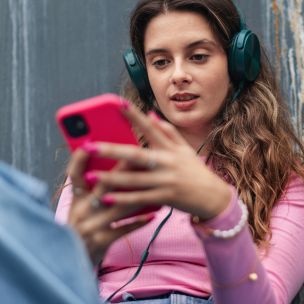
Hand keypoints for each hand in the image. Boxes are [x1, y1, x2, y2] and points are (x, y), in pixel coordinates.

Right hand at [67, 148, 155, 265]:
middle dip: (119, 171)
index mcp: (76, 198)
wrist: (74, 259)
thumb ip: (92, 186)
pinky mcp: (102, 241)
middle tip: (137, 155)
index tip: (90, 142)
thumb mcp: (81, 206)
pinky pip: (124, 228)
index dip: (80, 158)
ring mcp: (91, 226)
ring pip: (116, 206)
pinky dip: (139, 221)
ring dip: (136, 194)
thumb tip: (106, 158)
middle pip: (101, 186)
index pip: (75, 174)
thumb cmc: (84, 226)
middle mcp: (81, 210)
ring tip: (154, 182)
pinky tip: (154, 213)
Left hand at [84, 101, 231, 221]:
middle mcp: (168, 162)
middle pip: (136, 154)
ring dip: (111, 179)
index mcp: (171, 148)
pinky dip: (124, 199)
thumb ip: (167, 132)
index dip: (133, 115)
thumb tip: (150, 114)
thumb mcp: (185, 150)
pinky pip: (141, 198)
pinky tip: (107, 199)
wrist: (215, 197)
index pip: (150, 127)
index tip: (117, 104)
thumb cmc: (196, 172)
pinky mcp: (166, 197)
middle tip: (88, 146)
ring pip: (134, 179)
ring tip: (89, 177)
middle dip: (111, 149)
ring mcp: (167, 181)